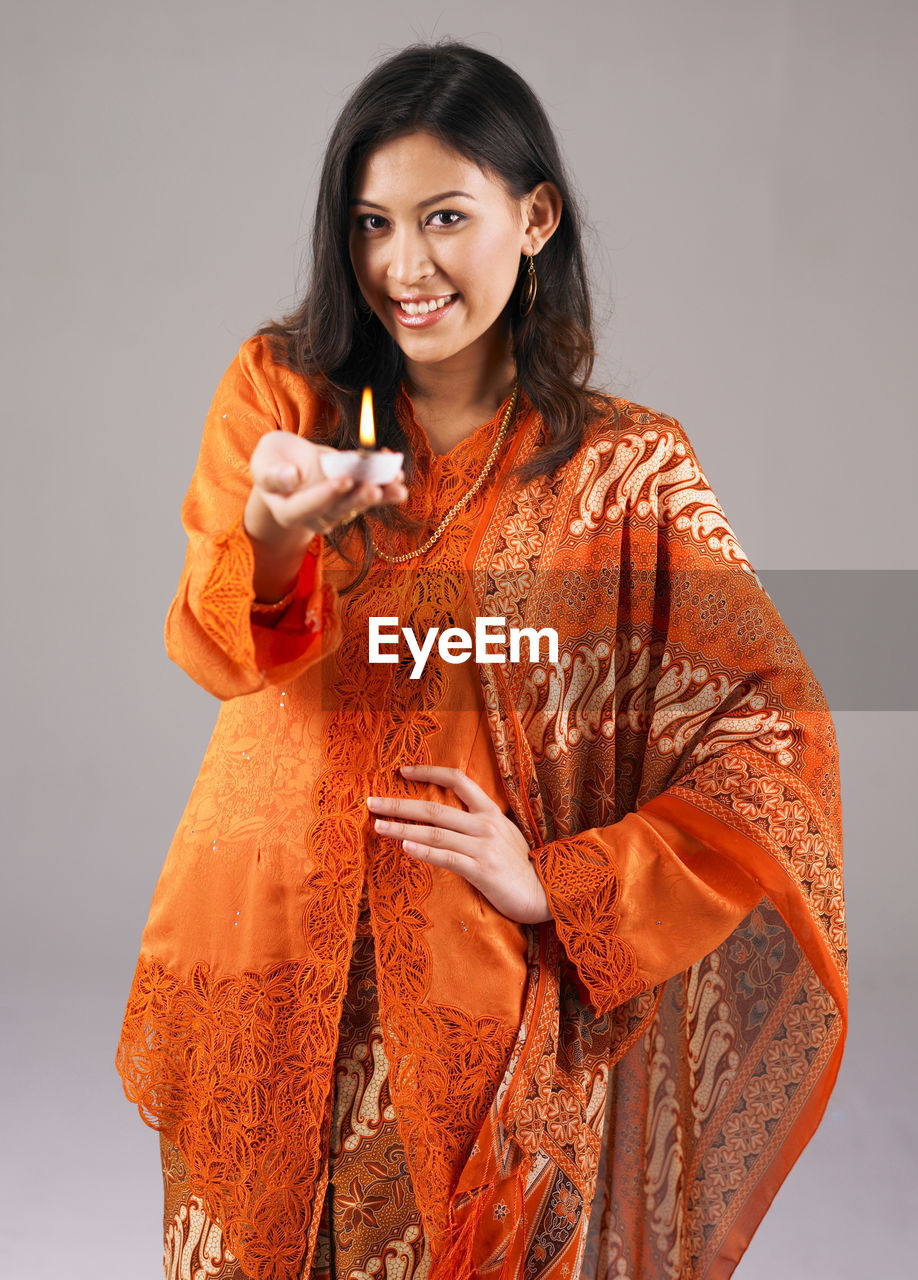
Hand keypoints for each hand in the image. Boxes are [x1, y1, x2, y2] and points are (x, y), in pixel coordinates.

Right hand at [245, 431, 407, 546]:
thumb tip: (292, 476)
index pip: (306, 506)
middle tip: (374, 490)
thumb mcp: (264, 460)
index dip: (325, 494)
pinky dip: (386, 484)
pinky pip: (370, 493)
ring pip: (358, 504)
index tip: (342, 480)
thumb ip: (272, 473)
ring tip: (397, 485)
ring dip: (380, 495)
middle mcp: (315, 517)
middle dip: (357, 499)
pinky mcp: (352, 498)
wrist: (287, 463)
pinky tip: (398, 474)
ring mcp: (336, 510)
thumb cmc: (273, 460)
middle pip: (337, 510)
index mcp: (288, 511)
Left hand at [366, 764, 552, 924]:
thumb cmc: (520, 866)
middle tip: (372, 802)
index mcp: (490, 812)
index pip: (457, 780)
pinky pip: (447, 857)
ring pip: (435, 831)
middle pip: (435, 807)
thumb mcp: (503, 835)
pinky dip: (424, 850)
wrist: (546, 892)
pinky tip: (405, 846)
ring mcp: (483, 846)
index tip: (402, 770)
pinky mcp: (481, 870)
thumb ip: (478, 824)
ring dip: (402, 827)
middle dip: (400, 803)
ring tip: (378, 825)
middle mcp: (485, 824)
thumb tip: (447, 819)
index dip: (429, 771)